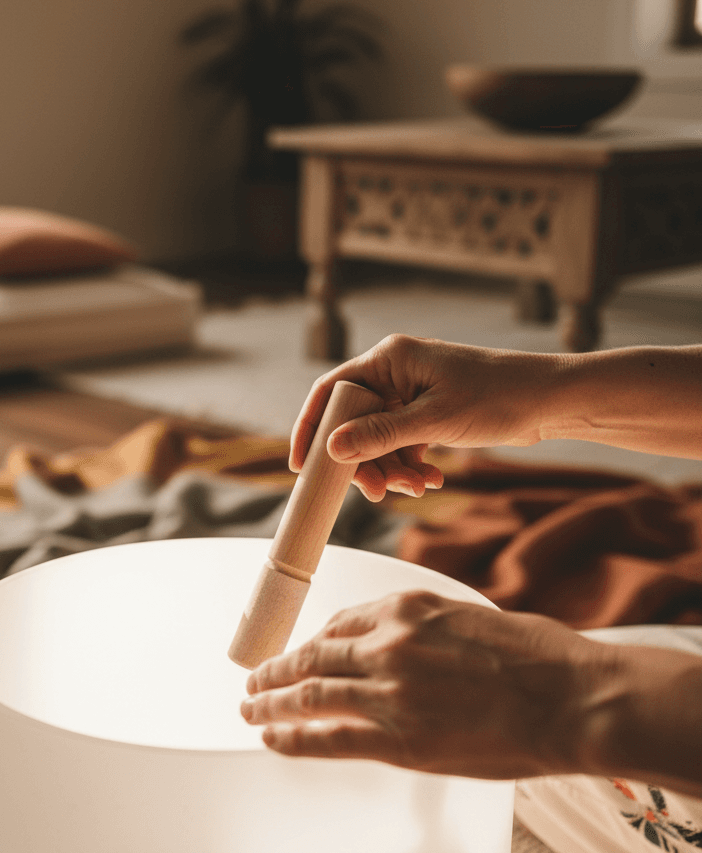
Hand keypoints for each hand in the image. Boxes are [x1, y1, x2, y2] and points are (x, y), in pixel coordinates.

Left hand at [240, 591, 602, 780]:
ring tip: (250, 709)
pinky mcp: (399, 737)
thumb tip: (403, 644)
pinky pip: (330, 737)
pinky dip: (294, 738)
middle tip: (254, 681)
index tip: (299, 654)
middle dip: (277, 671)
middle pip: (313, 657)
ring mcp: (389, 690)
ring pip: (310, 694)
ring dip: (272, 703)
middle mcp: (387, 644)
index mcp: (404, 609)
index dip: (311, 644)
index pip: (338, 625)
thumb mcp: (468, 617)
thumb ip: (424, 630)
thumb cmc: (536, 655)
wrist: (571, 695)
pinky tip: (273, 739)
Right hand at [291, 335, 560, 500]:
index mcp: (389, 359)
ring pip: (378, 439)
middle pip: (354, 422)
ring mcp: (411, 393)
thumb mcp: (434, 421)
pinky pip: (401, 443)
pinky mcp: (427, 412)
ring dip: (392, 468)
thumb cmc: (498, 397)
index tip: (302, 465)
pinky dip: (410, 465)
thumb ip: (381, 435)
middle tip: (377, 492)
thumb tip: (332, 449)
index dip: (312, 428)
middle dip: (364, 461)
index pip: (332, 392)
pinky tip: (430, 478)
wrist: (550, 400)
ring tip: (418, 488)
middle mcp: (395, 372)